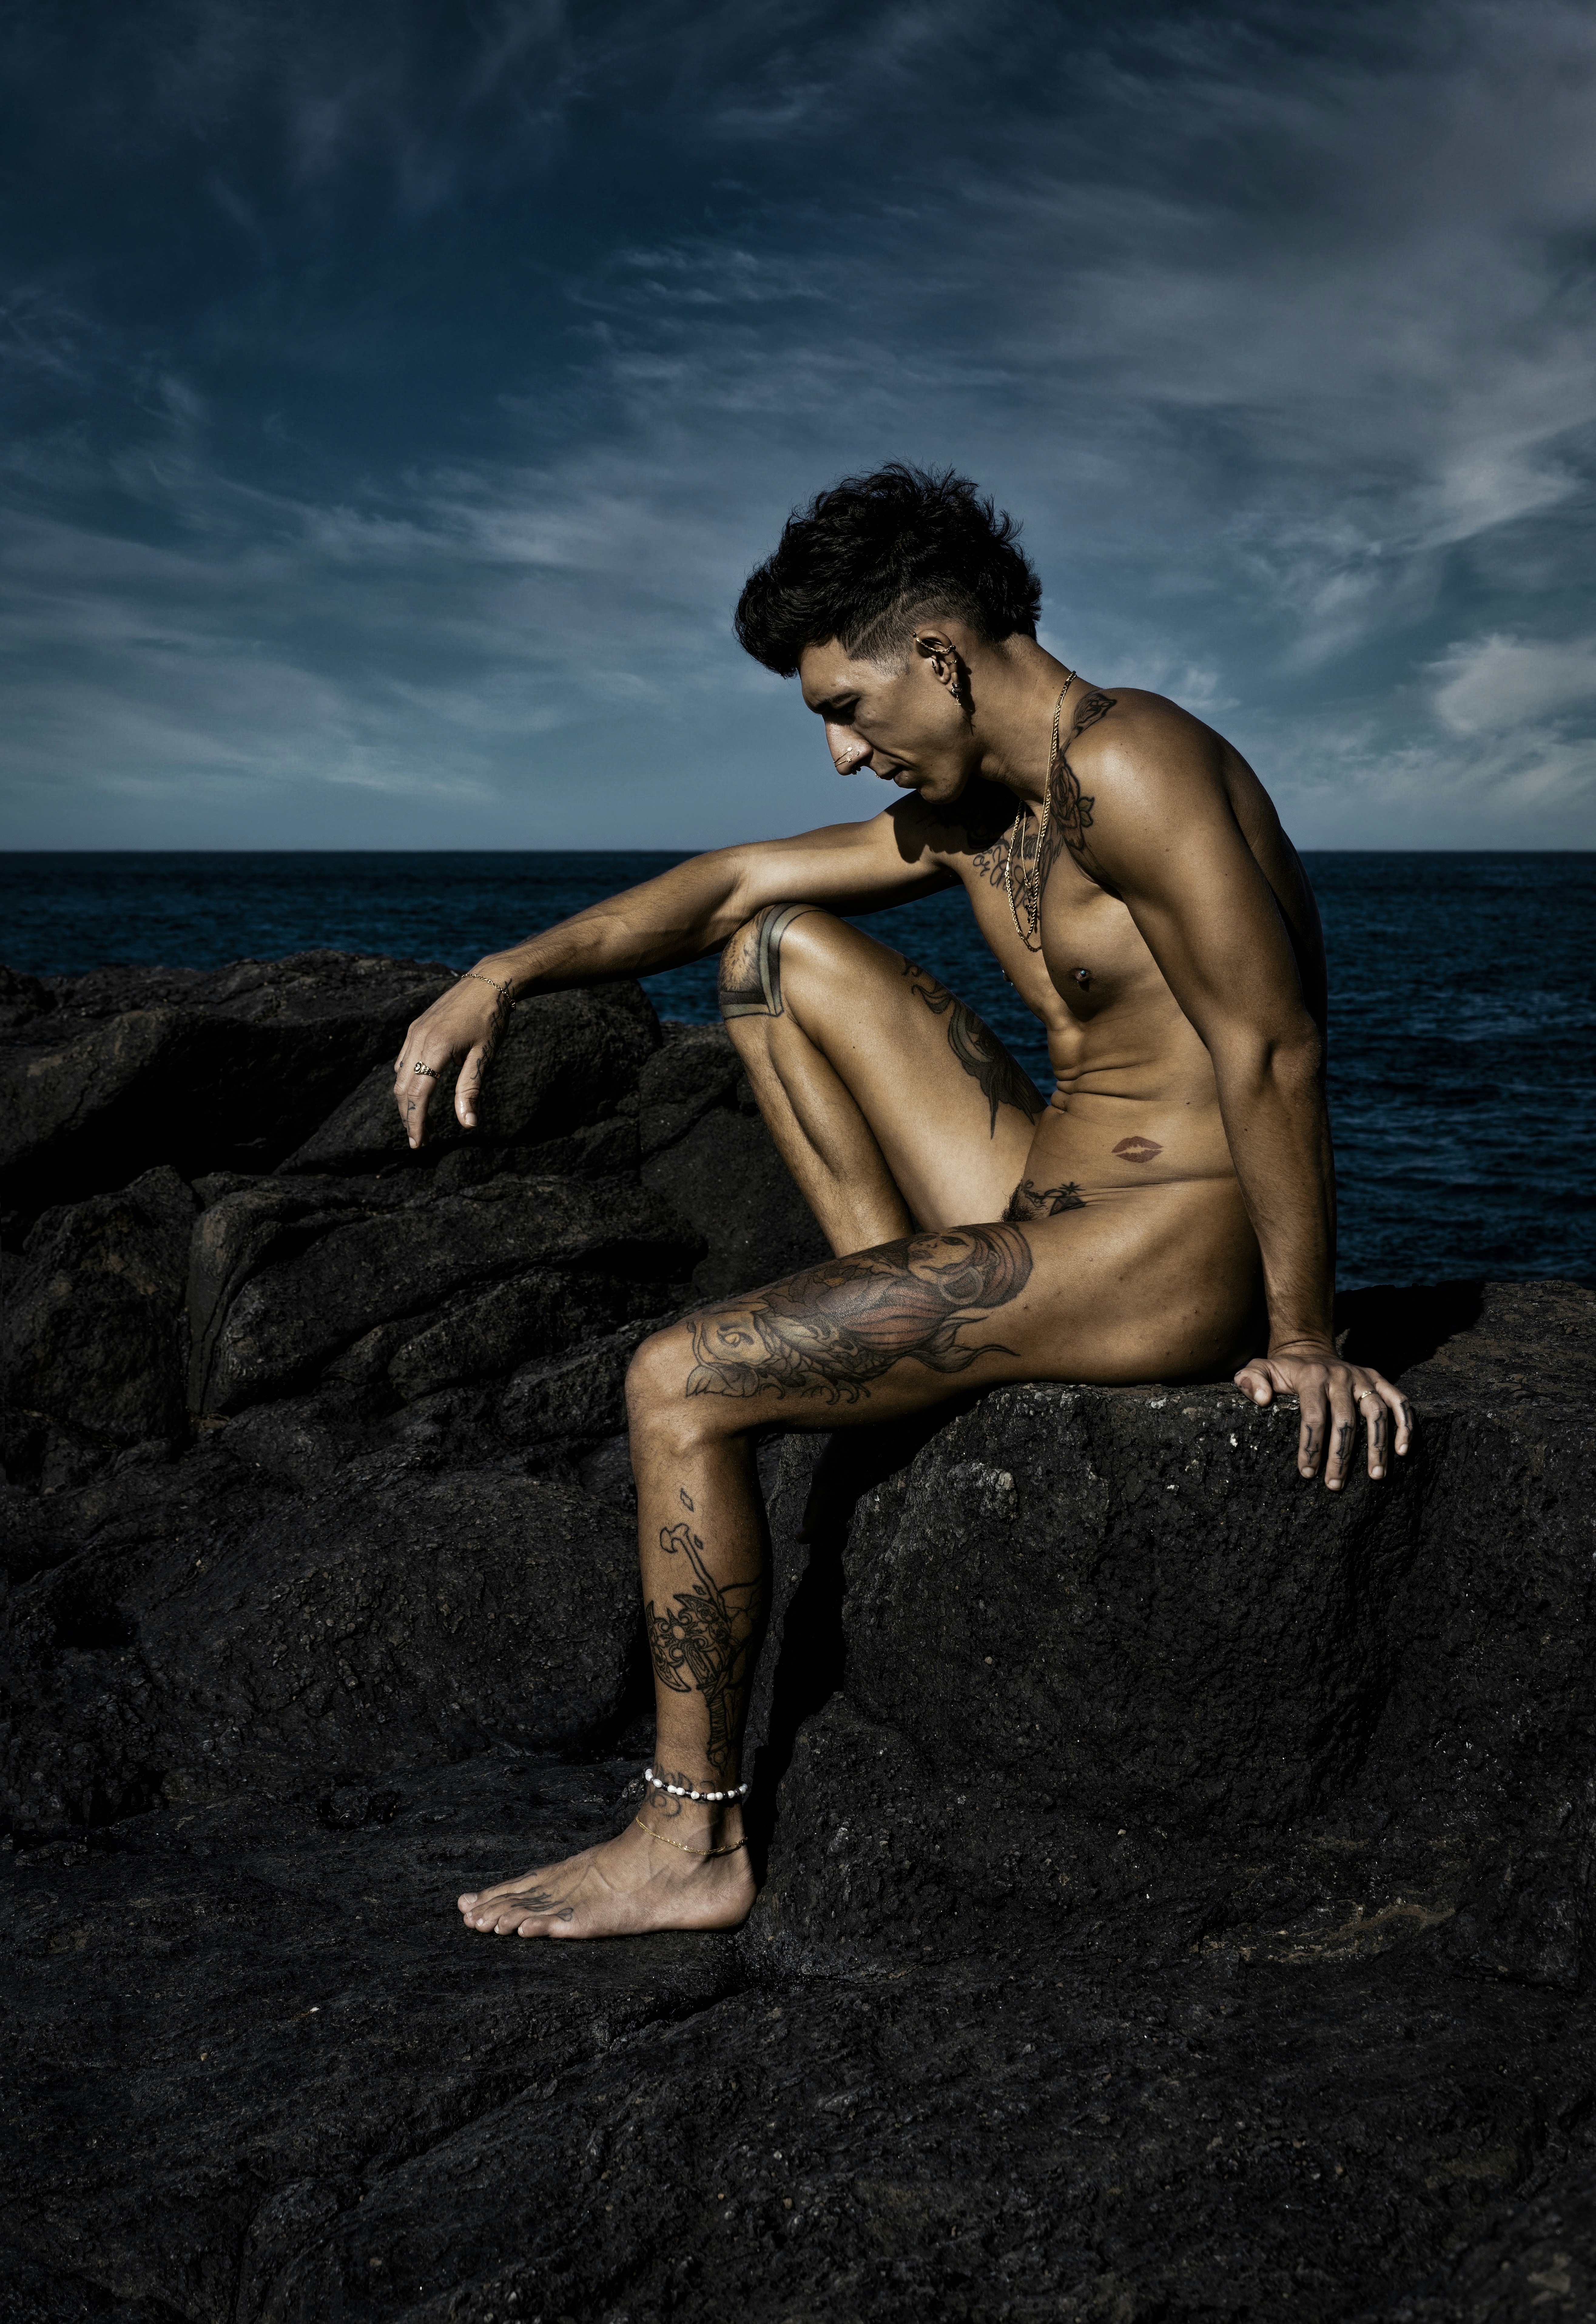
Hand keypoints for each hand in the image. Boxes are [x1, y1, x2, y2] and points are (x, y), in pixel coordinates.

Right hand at [393, 969, 513, 1148]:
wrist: (488, 981)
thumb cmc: (491, 1019)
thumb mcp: (484, 1055)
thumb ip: (470, 1090)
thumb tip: (467, 1124)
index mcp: (435, 1049)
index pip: (418, 1096)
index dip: (416, 1123)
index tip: (419, 1144)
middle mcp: (418, 1040)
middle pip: (403, 1089)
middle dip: (408, 1117)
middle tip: (419, 1141)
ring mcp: (414, 1032)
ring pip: (400, 1076)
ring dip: (406, 1102)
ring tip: (420, 1122)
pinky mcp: (416, 1027)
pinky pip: (403, 1060)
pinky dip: (407, 1081)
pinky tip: (418, 1092)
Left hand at [1233, 1345, 1413, 1488]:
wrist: (1308, 1349)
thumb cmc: (1283, 1370)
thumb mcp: (1259, 1368)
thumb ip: (1251, 1380)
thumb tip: (1263, 1399)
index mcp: (1312, 1376)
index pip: (1313, 1416)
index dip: (1311, 1446)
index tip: (1307, 1472)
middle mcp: (1341, 1376)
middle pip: (1345, 1421)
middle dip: (1341, 1456)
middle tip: (1335, 1485)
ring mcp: (1363, 1378)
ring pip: (1376, 1414)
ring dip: (1378, 1446)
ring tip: (1375, 1475)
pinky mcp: (1378, 1380)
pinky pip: (1399, 1401)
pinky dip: (1405, 1425)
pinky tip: (1403, 1450)